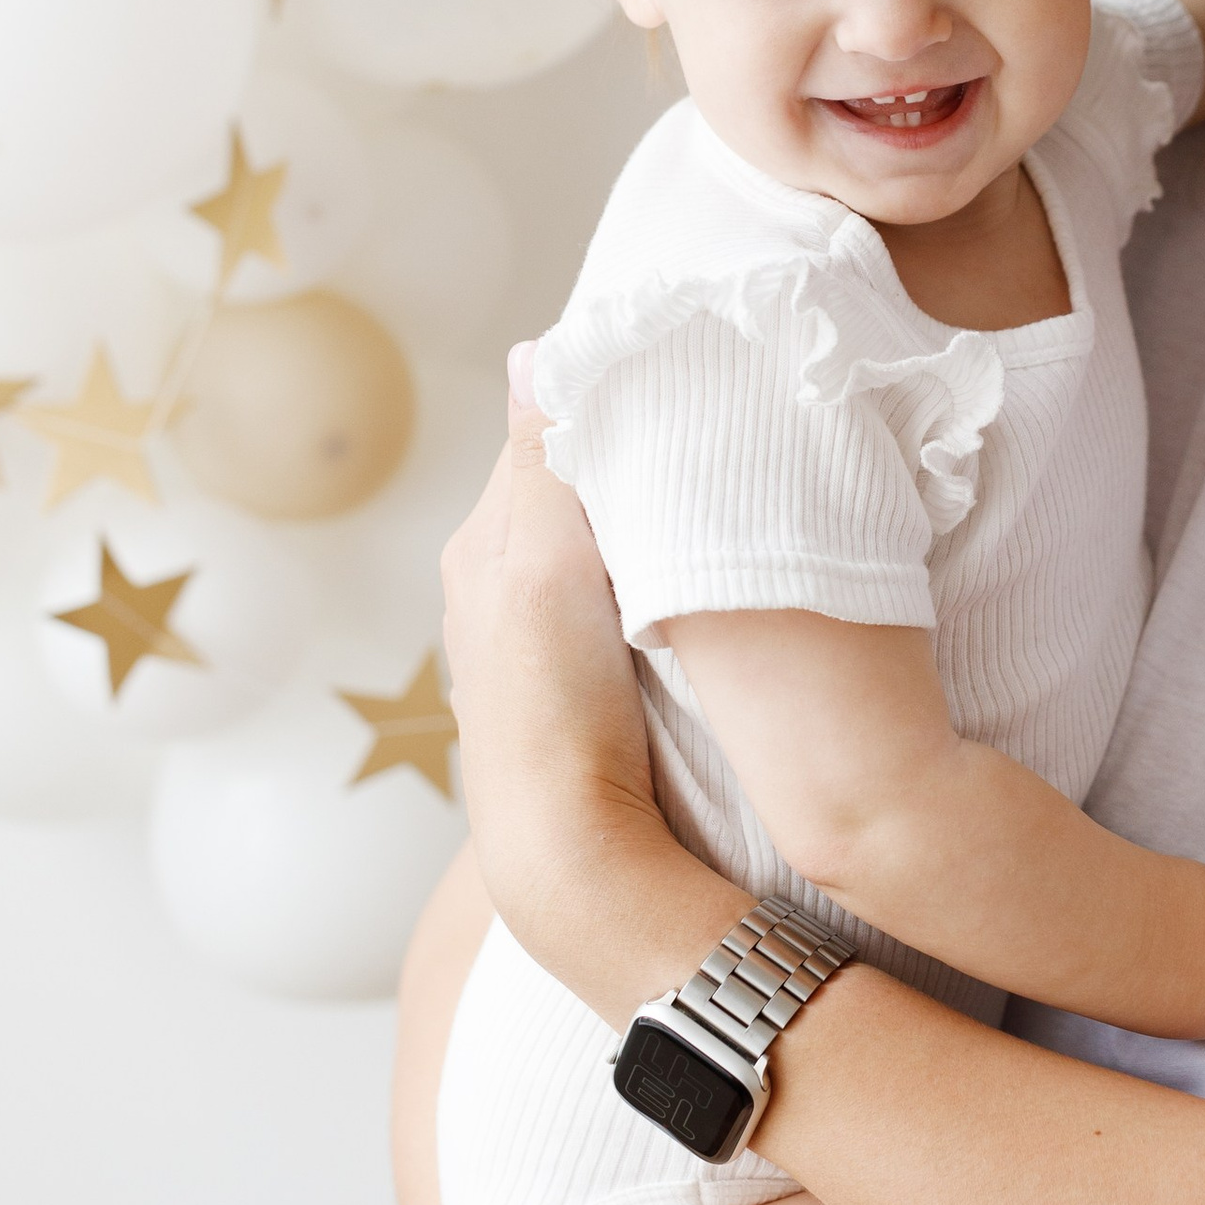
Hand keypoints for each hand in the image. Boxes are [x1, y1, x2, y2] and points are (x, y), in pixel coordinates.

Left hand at [440, 350, 670, 996]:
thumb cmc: (549, 704)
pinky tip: (702, 580)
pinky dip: (659, 574)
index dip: (611, 406)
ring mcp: (543, 642)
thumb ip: (546, 464)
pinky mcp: (587, 685)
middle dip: (633, 457)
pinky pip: (622, 599)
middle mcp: (500, 587)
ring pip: (605, 544)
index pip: (552, 436)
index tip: (679, 380)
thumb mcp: (543, 563)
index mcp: (484, 544)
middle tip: (717, 430)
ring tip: (720, 495)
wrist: (568, 849)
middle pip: (579, 488)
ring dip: (652, 518)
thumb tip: (536, 354)